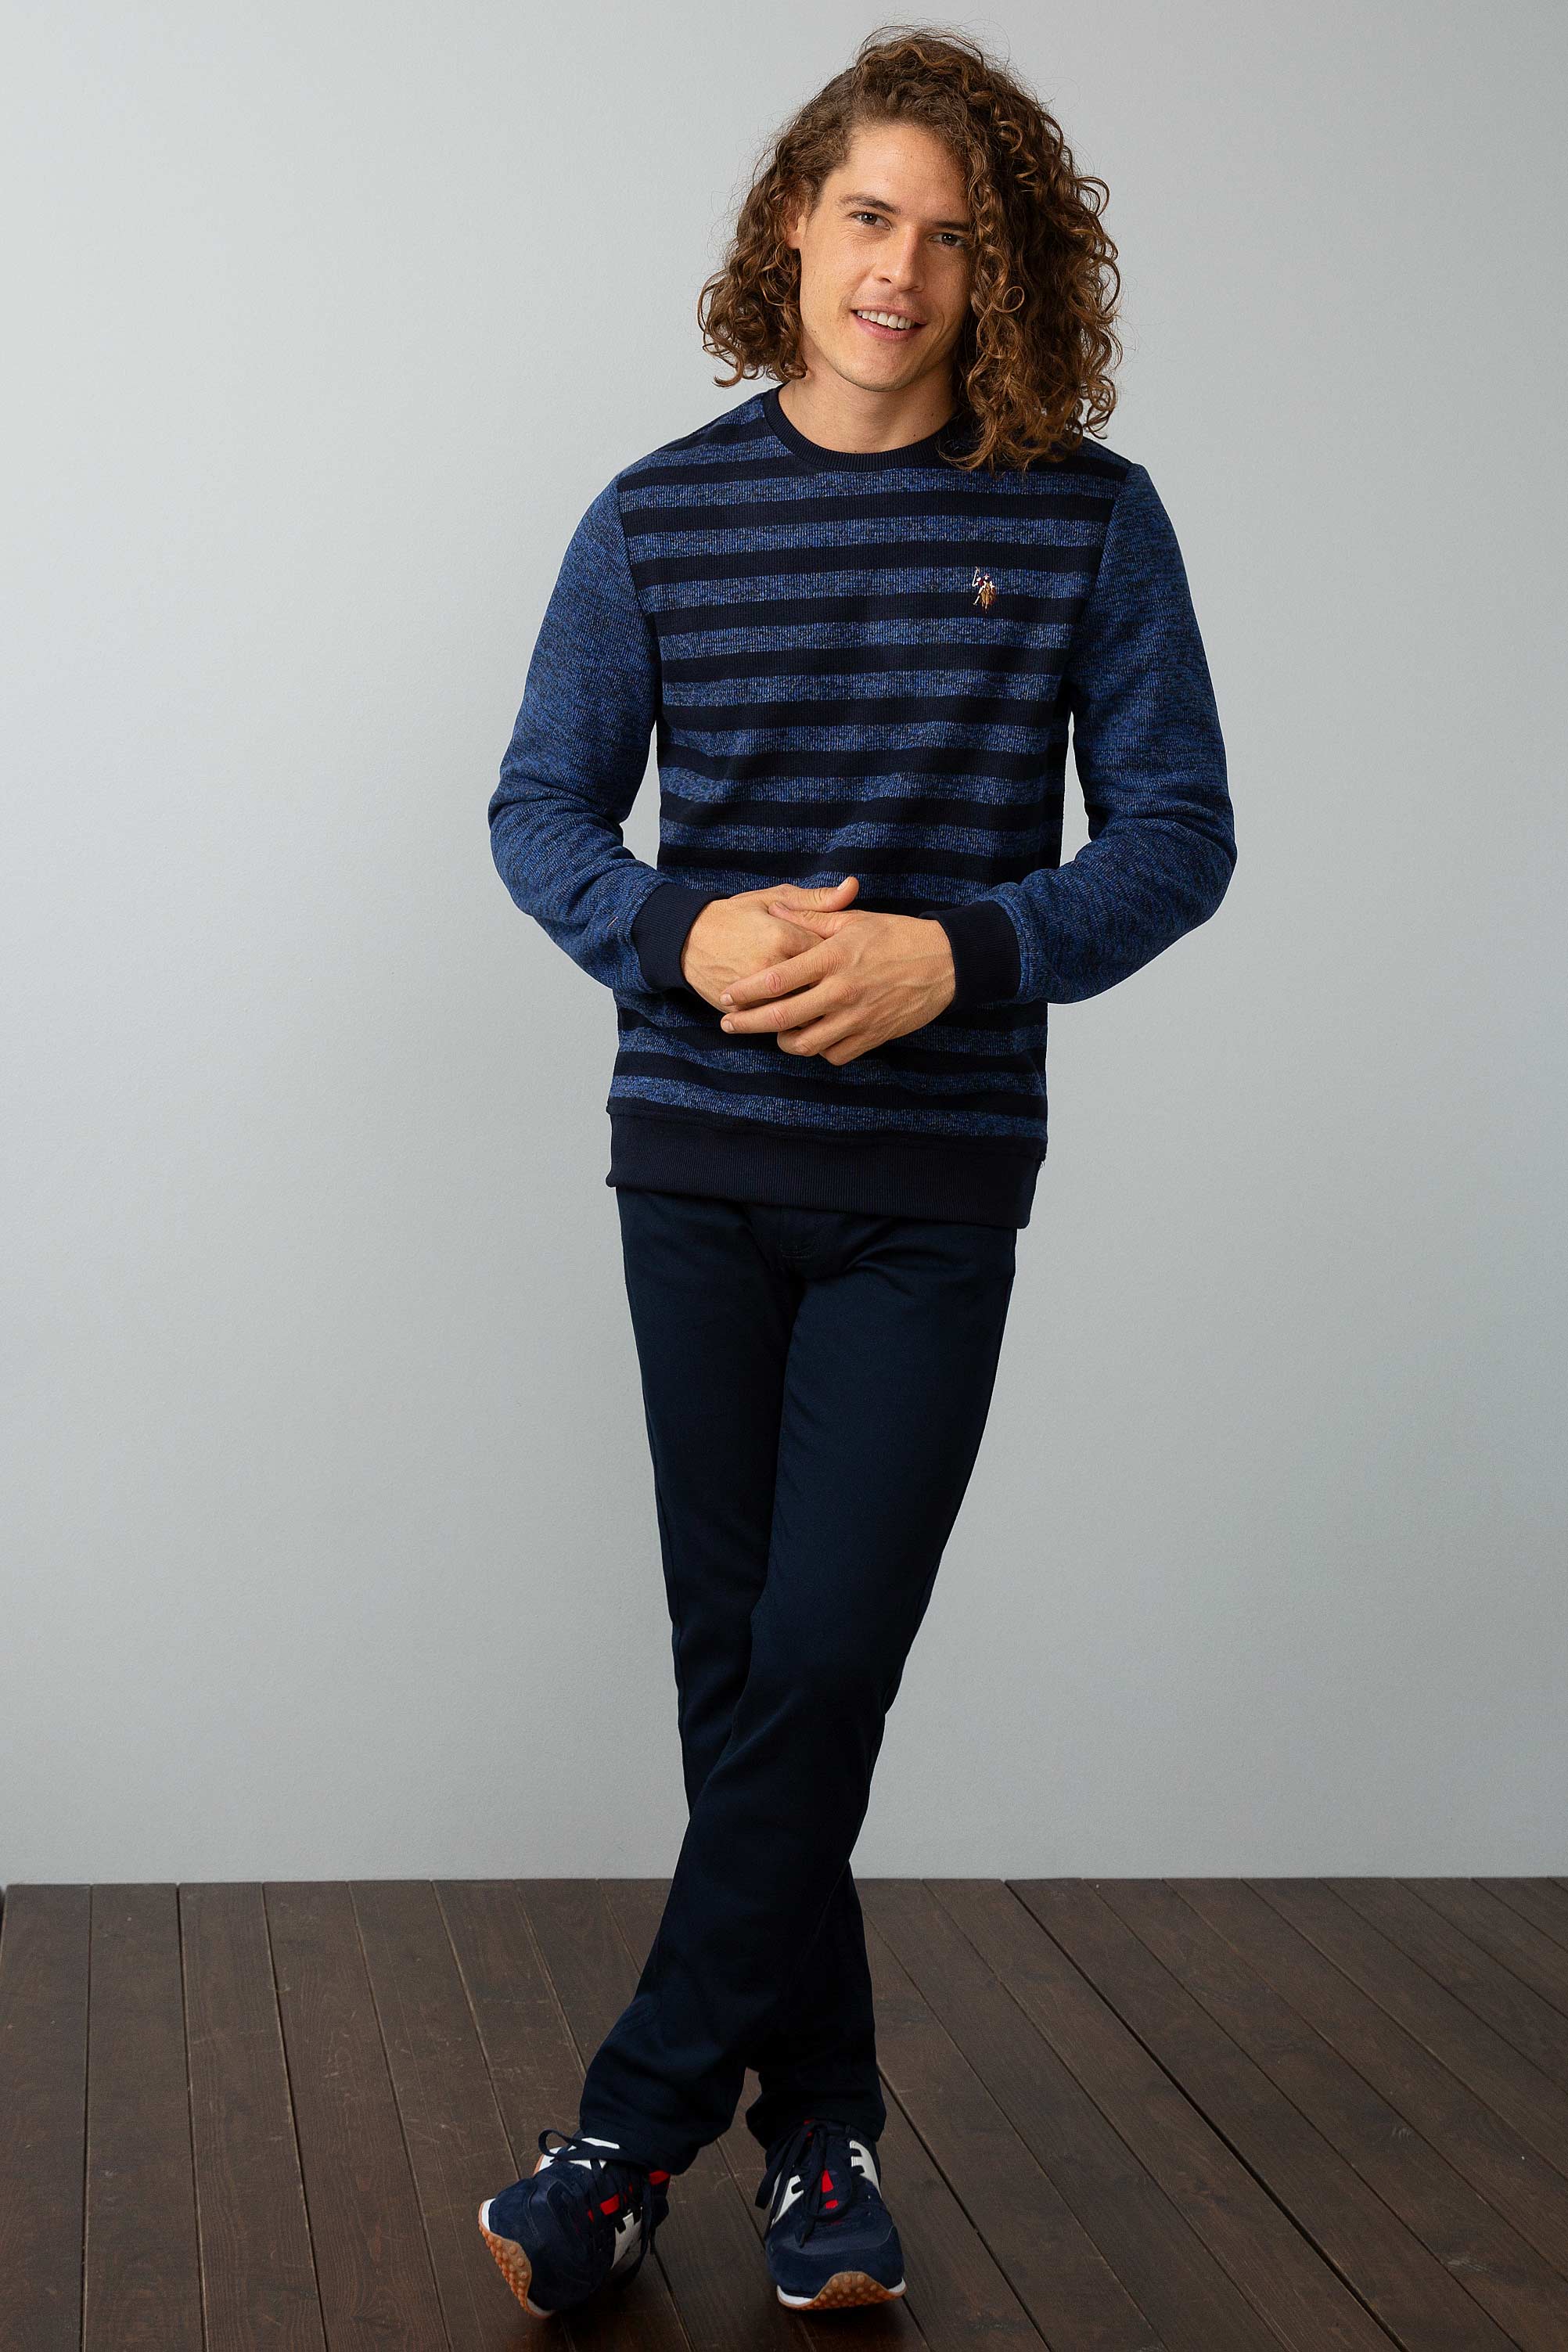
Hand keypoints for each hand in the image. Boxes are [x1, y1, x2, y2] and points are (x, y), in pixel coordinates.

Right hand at [679, 877, 859, 1005]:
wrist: (688, 939)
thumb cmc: (737, 915)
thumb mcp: (774, 898)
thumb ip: (816, 900)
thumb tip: (853, 887)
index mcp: (783, 937)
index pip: (829, 955)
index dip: (838, 958)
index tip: (841, 957)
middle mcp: (771, 967)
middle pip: (819, 988)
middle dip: (829, 989)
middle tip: (836, 985)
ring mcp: (755, 993)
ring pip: (800, 1012)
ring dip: (813, 1009)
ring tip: (819, 1000)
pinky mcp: (743, 1010)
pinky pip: (777, 1023)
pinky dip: (789, 1021)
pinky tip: (796, 1013)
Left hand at [716, 889, 956, 1063]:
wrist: (945, 962)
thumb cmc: (896, 935)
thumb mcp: (853, 920)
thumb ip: (810, 916)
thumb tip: (775, 908)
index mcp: (833, 959)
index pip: (776, 980)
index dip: (745, 992)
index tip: (726, 997)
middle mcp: (842, 991)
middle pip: (782, 1017)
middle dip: (748, 1024)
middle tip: (728, 1026)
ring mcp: (858, 1017)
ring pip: (806, 1044)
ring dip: (783, 1041)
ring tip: (775, 1032)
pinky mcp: (873, 1036)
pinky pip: (835, 1054)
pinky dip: (819, 1050)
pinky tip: (813, 1038)